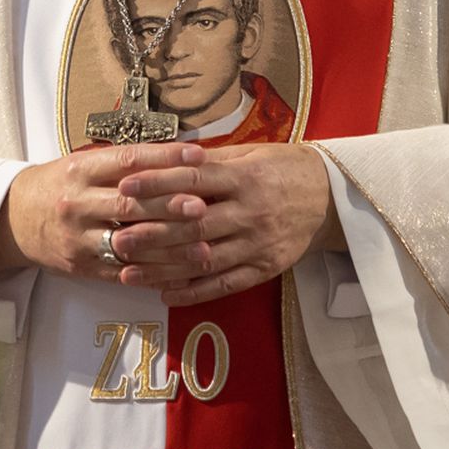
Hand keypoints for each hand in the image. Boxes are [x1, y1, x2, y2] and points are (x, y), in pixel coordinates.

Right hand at [0, 141, 210, 281]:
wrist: (14, 219)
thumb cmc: (57, 186)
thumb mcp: (80, 164)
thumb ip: (121, 163)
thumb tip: (174, 155)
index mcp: (79, 170)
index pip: (127, 160)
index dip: (165, 157)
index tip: (198, 155)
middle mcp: (77, 203)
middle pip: (130, 203)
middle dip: (170, 205)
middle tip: (203, 206)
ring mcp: (79, 238)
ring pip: (130, 243)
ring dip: (170, 247)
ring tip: (203, 247)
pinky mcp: (82, 266)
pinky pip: (123, 272)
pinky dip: (154, 273)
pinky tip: (180, 272)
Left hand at [107, 142, 342, 305]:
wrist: (332, 197)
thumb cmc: (282, 168)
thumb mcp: (250, 154)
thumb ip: (208, 161)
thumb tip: (161, 156)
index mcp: (244, 176)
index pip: (192, 179)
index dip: (156, 183)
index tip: (124, 187)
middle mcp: (250, 211)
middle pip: (194, 225)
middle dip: (152, 234)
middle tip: (116, 240)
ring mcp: (258, 242)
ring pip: (205, 259)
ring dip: (164, 269)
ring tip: (129, 273)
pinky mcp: (266, 267)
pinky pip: (226, 284)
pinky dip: (195, 292)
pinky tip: (166, 294)